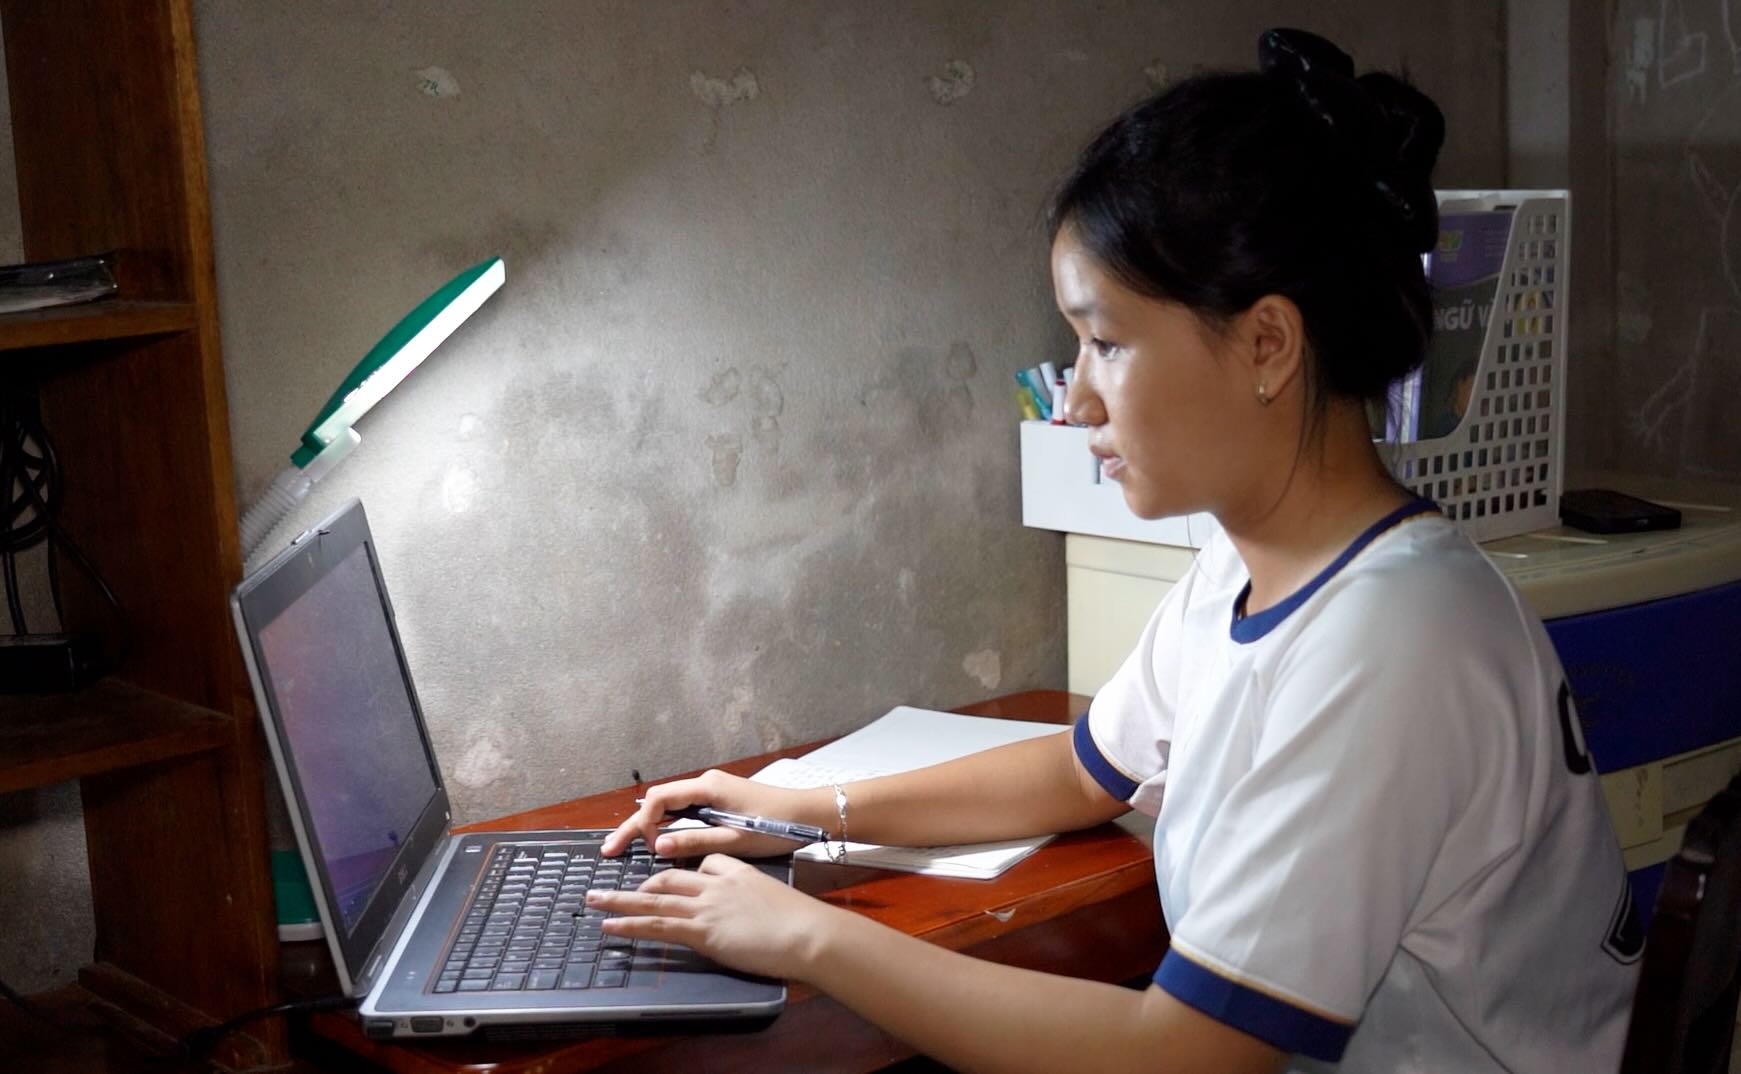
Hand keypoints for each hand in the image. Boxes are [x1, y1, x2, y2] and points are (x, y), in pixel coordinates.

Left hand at [587, 854, 833, 980]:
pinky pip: (657, 925)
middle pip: (668, 877)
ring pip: (653, 898)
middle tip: (614, 890)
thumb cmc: (799, 920)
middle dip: (639, 884)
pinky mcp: (702, 930)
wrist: (806, 932)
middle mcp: (715, 883)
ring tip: (593, 901)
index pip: (703, 863)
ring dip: (619, 900)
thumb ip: (753, 900)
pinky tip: (610, 926)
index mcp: (736, 869)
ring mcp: (706, 905)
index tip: (667, 882)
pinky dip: (630, 925)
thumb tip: (750, 915)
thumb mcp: (773, 897)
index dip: (682, 873)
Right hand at [602, 769, 820, 859]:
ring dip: (648, 826)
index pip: (659, 799)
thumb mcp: (734, 840)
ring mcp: (713, 792)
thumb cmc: (778, 826)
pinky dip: (667, 825)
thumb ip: (694, 841)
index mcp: (708, 788)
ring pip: (670, 807)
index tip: (643, 848)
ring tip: (626, 848)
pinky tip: (658, 842)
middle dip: (634, 825)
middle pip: (659, 802)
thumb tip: (657, 846)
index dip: (642, 824)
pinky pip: (684, 811)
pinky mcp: (720, 802)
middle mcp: (706, 785)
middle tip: (610, 850)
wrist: (810, 814)